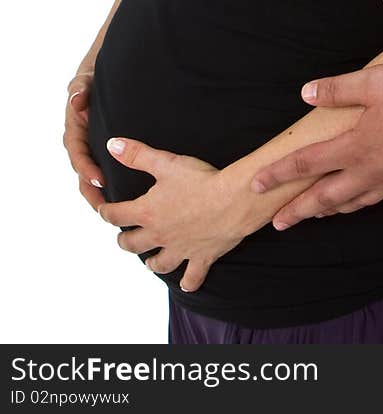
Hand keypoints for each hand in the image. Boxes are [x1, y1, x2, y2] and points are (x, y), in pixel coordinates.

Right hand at [63, 71, 104, 212]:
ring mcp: (90, 151)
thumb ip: (79, 89)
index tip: (100, 179)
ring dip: (101, 196)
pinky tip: (126, 198)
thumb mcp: (84, 81)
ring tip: (116, 213)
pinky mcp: (102, 154)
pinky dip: (111, 187)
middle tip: (107, 208)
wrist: (97, 81)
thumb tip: (76, 100)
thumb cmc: (89, 81)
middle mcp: (80, 146)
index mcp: (74, 133)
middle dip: (93, 193)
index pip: (78, 156)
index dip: (87, 169)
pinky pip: (105, 173)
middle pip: (83, 175)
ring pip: (92, 179)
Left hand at [97, 138, 246, 291]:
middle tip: (123, 237)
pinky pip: (193, 276)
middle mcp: (160, 235)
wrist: (232, 200)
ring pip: (159, 263)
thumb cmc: (200, 180)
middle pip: (133, 243)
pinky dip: (189, 282)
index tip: (103, 210)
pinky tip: (187, 285)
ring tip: (150, 262)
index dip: (106, 212)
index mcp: (148, 212)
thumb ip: (137, 155)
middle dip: (125, 240)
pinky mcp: (201, 257)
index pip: (117, 215)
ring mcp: (180, 249)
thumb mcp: (165, 162)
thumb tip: (113, 145)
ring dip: (152, 263)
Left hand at [250, 64, 382, 228]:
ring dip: (327, 211)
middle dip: (297, 210)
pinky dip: (356, 205)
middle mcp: (370, 170)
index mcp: (356, 146)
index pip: (307, 164)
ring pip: (351, 203)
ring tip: (312, 216)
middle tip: (276, 223)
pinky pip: (374, 199)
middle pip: (324, 197)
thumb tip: (306, 92)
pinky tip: (357, 202)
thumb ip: (339, 89)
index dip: (279, 174)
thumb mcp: (376, 80)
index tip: (257, 184)